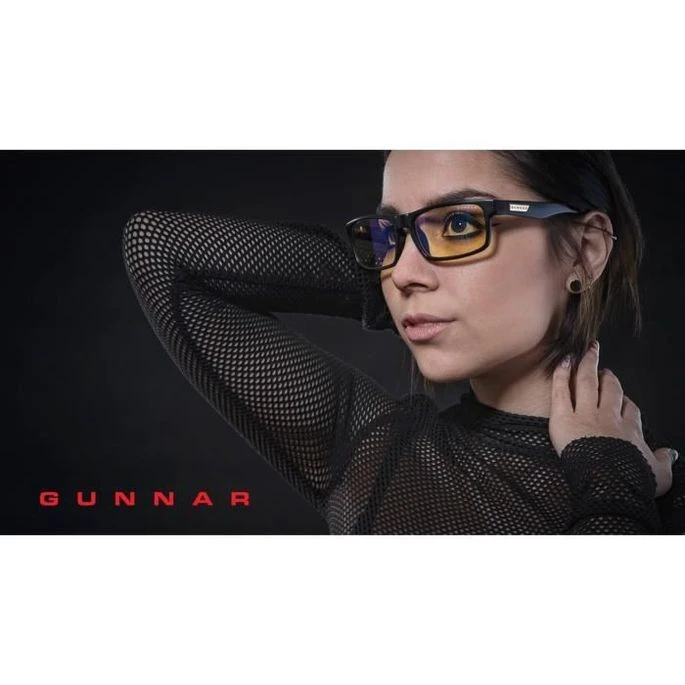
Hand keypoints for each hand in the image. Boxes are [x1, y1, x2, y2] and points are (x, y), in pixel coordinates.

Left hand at [549, 340, 673, 496]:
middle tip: (603, 368)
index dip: (626, 402)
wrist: (609, 485)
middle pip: (610, 390)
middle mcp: (608, 417)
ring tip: (587, 352)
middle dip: (608, 377)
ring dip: (588, 365)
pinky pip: (561, 391)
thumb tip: (670, 454)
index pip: (630, 409)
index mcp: (629, 429)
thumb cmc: (632, 481)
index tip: (623, 399)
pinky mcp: (564, 418)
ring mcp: (586, 415)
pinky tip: (563, 361)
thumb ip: (664, 461)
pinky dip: (561, 374)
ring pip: (587, 382)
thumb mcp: (659, 474)